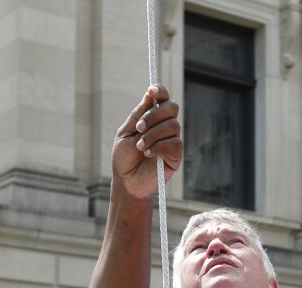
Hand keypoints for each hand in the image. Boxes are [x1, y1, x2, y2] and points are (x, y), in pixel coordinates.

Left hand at [112, 85, 181, 199]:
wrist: (127, 182)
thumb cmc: (125, 158)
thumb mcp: (126, 132)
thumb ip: (138, 115)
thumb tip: (150, 94)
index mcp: (152, 118)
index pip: (162, 98)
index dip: (160, 91)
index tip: (151, 91)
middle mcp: (165, 126)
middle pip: (171, 107)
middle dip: (154, 115)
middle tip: (139, 128)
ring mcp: (172, 140)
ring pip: (172, 125)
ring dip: (152, 135)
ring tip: (140, 147)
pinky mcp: (176, 155)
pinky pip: (174, 143)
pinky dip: (158, 147)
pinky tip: (149, 154)